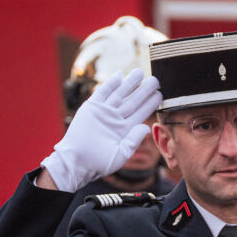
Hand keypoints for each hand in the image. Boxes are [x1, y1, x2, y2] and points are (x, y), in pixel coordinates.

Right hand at [41, 69, 161, 191]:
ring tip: (140, 72)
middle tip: (156, 80)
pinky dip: (110, 84)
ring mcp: (103, 112)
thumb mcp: (121, 154)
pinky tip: (120, 75)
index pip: (141, 113)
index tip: (160, 94)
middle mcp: (115, 119)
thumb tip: (146, 127)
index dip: (150, 104)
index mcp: (124, 130)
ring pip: (119, 94)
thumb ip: (134, 140)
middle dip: (144, 90)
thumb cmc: (98, 163)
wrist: (76, 162)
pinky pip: (102, 93)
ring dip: (129, 83)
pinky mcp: (91, 108)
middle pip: (133, 101)